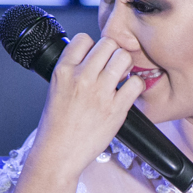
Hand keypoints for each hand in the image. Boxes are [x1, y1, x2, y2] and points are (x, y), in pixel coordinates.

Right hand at [26, 33, 144, 181]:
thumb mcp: (56, 89)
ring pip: (124, 57)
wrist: (58, 154)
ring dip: (126, 65)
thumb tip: (92, 58)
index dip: (93, 46)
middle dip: (113, 53)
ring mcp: (100, 92)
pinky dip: (135, 87)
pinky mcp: (116, 108)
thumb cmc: (57, 126)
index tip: (95, 57)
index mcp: (63, 71)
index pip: (83, 38)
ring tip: (121, 78)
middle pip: (108, 44)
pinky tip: (127, 94)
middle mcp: (81, 78)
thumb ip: (72, 71)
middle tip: (112, 67)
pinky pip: (136, 83)